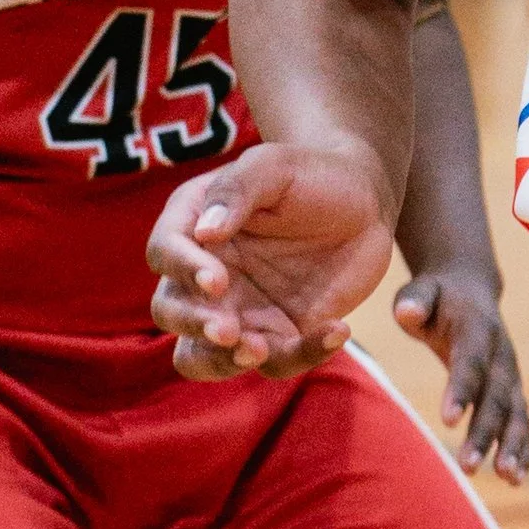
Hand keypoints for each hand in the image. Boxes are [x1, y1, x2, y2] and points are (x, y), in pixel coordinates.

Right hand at [149, 142, 395, 378]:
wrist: (363, 203)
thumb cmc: (310, 174)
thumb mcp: (274, 166)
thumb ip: (238, 190)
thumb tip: (204, 233)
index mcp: (192, 226)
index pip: (165, 253)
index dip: (183, 270)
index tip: (217, 280)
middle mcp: (205, 275)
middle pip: (171, 311)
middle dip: (194, 325)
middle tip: (227, 330)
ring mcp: (238, 311)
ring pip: (204, 356)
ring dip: (222, 362)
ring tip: (258, 350)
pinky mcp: (277, 335)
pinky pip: (278, 361)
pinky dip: (304, 355)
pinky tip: (337, 330)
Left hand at [392, 266, 528, 480]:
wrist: (469, 287)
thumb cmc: (436, 295)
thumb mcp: (421, 291)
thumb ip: (414, 300)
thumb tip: (407, 312)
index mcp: (478, 328)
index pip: (470, 361)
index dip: (462, 389)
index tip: (448, 421)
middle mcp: (501, 354)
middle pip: (496, 396)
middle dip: (485, 432)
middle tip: (467, 466)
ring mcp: (511, 374)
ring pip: (516, 413)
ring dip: (513, 446)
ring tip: (507, 478)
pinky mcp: (512, 391)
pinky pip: (521, 421)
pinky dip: (523, 448)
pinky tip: (515, 478)